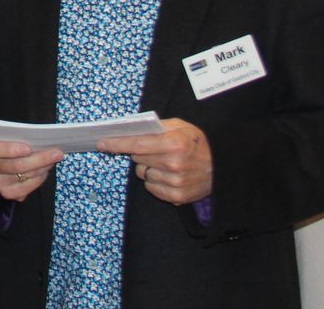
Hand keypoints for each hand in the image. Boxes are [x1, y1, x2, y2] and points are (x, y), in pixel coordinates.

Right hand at [0, 135, 63, 200]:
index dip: (9, 150)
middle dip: (38, 159)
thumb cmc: (3, 141)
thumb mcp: (3, 134)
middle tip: (56, 153)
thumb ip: (15, 135)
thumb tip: (41, 138)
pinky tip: (45, 171)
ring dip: (42, 168)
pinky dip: (38, 180)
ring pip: (22, 177)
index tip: (28, 148)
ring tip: (54, 160)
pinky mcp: (6, 193)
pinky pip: (26, 189)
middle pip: (13, 166)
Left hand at [97, 118, 211, 204]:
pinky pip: (151, 187)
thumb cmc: (198, 143)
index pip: (137, 144)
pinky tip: (169, 176)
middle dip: (139, 153)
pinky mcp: (177, 197)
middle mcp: (174, 164)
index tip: (100, 143)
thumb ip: (156, 127)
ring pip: (143, 174)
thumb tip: (129, 128)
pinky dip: (155, 181)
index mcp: (175, 144)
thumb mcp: (180, 126)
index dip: (116, 143)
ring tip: (166, 163)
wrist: (223, 167)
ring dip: (148, 168)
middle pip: (137, 158)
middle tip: (154, 150)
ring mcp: (176, 183)